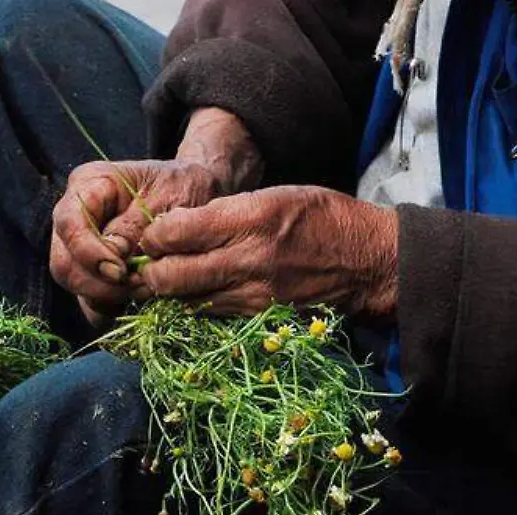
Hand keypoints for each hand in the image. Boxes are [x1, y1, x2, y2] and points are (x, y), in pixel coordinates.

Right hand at [50, 159, 223, 323]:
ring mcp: (81, 244)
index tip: (120, 271)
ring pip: (73, 283)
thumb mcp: (168, 198)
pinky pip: (88, 299)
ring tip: (146, 289)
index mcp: (90, 184)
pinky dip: (110, 307)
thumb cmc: (184, 187)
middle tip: (139, 285)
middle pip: (63, 262)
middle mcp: (77, 214)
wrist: (198, 194)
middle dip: (99, 283)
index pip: (69, 224)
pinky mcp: (93, 270)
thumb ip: (137, 226)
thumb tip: (114, 256)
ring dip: (107, 296)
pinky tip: (137, 298)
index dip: (89, 253)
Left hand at [137, 185, 398, 318]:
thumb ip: (225, 211)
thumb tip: (177, 225)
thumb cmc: (321, 218)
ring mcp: (252, 295)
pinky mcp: (257, 317)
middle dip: (150, 270)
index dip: (154, 235)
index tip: (153, 234)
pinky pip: (210, 313)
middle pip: (170, 277)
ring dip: (169, 291)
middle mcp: (248, 260)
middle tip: (149, 262)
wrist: (367, 262)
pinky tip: (195, 292)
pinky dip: (194, 304)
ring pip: (185, 301)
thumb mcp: (274, 195)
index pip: (177, 233)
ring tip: (168, 277)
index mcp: (251, 219)